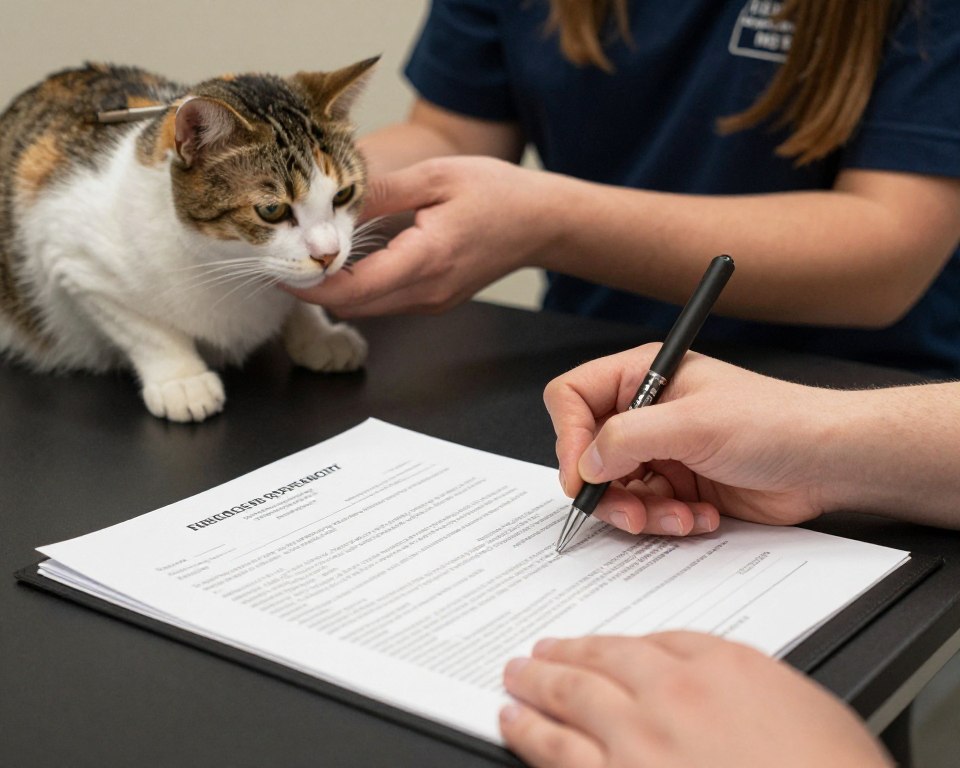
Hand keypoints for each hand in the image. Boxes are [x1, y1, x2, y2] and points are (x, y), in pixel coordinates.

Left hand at [287, 156, 551, 315]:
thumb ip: (381, 192)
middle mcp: (427, 291)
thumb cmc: (498, 194)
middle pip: (354, 306)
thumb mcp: (436, 177)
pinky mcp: (434, 300)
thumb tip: (333, 201)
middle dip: (315, 289)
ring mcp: (432, 301)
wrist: (542, 223)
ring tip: (311, 257)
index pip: (354, 289)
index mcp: (427, 259)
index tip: (281, 267)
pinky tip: (348, 261)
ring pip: (368, 309)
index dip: (311, 284)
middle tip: (284, 260)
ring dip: (336, 290)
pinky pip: (386, 302)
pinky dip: (360, 288)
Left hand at [500, 632, 891, 767]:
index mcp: (724, 668)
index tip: (601, 647)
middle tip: (538, 651)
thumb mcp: (810, 712)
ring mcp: (640, 742)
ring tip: (515, 677)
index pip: (659, 641)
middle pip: (604, 661)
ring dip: (536, 685)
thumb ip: (752, 691)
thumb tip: (723, 695)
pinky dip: (530, 734)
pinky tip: (514, 723)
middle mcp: (674, 695)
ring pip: (571, 699)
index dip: (619, 645)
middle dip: (565, 655)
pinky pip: (561, 754)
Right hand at [544, 345, 835, 536]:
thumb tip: (585, 462)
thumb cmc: (775, 422)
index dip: (569, 437)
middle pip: (588, 453)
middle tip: (631, 512)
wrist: (826, 463)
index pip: (573, 398)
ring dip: (643, 513)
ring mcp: (659, 451)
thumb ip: (628, 438)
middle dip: (608, 490)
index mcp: (642, 377)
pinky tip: (702, 515)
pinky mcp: (677, 485)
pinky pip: (646, 511)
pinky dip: (668, 521)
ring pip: (615, 490)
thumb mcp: (694, 424)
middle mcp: (644, 412)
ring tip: (681, 516)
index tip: (580, 476)